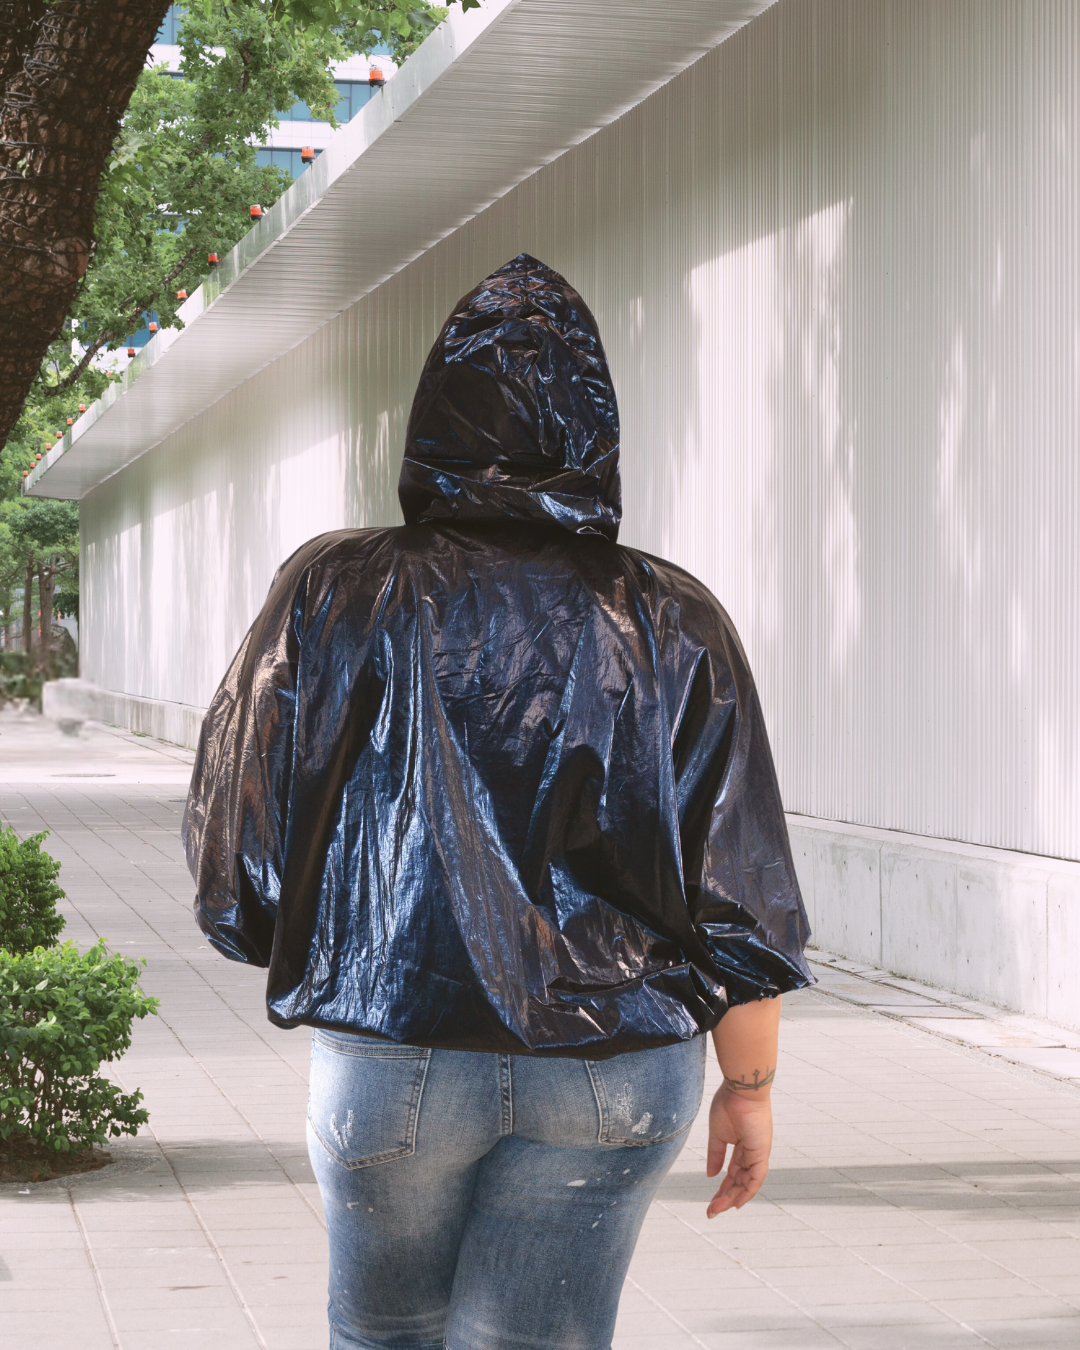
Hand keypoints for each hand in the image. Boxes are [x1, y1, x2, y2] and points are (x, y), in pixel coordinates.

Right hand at [705, 1084, 772, 1216]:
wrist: (741, 1088)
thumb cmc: (729, 1103)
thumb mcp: (717, 1133)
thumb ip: (715, 1154)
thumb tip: (711, 1175)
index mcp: (742, 1146)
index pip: (733, 1173)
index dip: (723, 1187)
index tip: (712, 1201)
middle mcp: (752, 1153)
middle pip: (739, 1181)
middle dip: (725, 1197)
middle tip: (711, 1211)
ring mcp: (758, 1153)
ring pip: (747, 1183)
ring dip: (732, 1198)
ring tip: (716, 1209)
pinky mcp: (761, 1152)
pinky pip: (756, 1178)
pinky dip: (748, 1191)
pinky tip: (736, 1202)